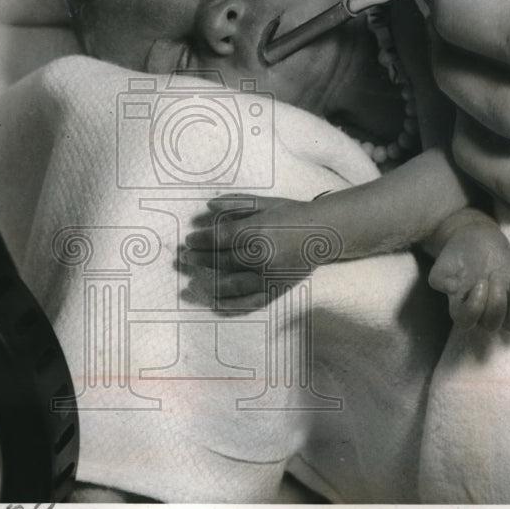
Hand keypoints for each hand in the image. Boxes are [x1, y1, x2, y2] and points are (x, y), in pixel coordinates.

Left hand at [181, 194, 340, 309]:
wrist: (326, 233)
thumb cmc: (293, 214)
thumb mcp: (266, 202)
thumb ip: (237, 203)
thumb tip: (208, 206)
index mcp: (259, 230)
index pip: (221, 238)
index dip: (201, 240)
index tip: (187, 241)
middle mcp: (263, 255)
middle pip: (223, 261)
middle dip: (199, 260)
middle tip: (183, 259)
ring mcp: (271, 276)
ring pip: (233, 285)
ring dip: (208, 286)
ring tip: (191, 286)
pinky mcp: (278, 290)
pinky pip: (251, 303)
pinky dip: (231, 306)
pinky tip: (214, 306)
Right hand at [428, 222, 509, 332]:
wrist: (475, 240)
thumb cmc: (457, 254)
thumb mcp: (443, 264)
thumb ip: (440, 278)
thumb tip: (452, 289)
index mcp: (461, 307)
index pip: (467, 322)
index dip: (475, 307)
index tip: (479, 281)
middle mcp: (483, 313)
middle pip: (493, 324)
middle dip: (497, 300)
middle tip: (495, 274)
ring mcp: (504, 308)